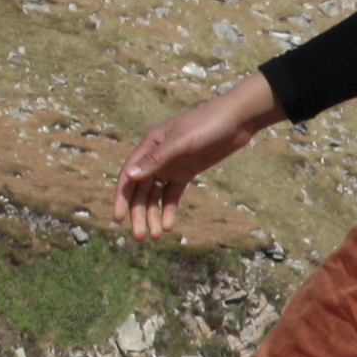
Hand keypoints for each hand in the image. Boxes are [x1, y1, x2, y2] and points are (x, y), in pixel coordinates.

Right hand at [114, 73, 281, 240]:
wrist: (237, 120)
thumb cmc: (207, 124)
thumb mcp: (181, 142)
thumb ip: (157, 160)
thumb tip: (130, 176)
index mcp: (149, 145)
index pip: (129, 176)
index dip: (122, 198)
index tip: (118, 218)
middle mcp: (156, 156)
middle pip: (141, 190)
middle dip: (138, 213)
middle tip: (138, 236)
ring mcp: (171, 165)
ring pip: (156, 195)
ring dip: (153, 215)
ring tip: (155, 236)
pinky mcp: (186, 172)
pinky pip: (173, 194)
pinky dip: (169, 209)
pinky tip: (168, 226)